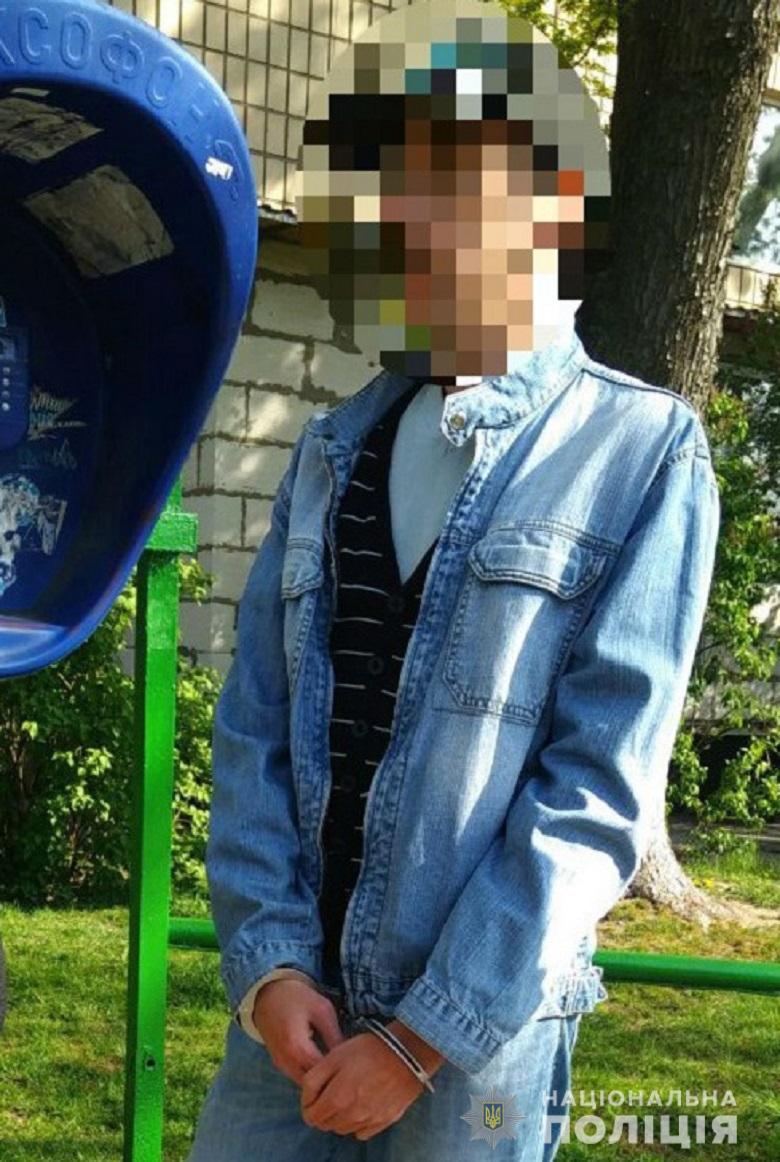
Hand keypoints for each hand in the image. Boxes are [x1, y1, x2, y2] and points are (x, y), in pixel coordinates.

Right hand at [253, 979, 345, 1085]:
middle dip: (330, 1079)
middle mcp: (287, 1062)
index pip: (324, 1073)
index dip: (340, 1072)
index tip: (354, 1065)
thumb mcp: (322, 1010)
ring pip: (305, 1084)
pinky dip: (310, 1074)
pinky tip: (323, 1063)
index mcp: (298, 1047)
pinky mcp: (279, 1064)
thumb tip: (351, 1057)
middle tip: (347, 1068)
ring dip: (320, 1079)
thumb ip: (335, 1036)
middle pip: (314, 1084)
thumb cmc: (297, 998)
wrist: (268, 994)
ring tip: (336, 1065)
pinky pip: (297, 1077)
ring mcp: (281, 1065)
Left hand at [300, 1026, 443, 1140]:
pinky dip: (358, 1123)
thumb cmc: (369, 1050)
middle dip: (323, 1111)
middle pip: (326, 1125)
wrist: (407, 1053)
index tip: (314, 1093)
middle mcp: (351, 1117)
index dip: (308, 1105)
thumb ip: (314, 1079)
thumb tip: (307, 1098)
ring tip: (348, 1095)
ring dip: (339, 1117)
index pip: (311, 1117)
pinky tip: (363, 1104)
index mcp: (336, 1100)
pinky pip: (362, 1132)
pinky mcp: (385, 1121)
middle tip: (331, 1091)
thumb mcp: (335, 1056)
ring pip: (343, 1129)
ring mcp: (369, 1121)